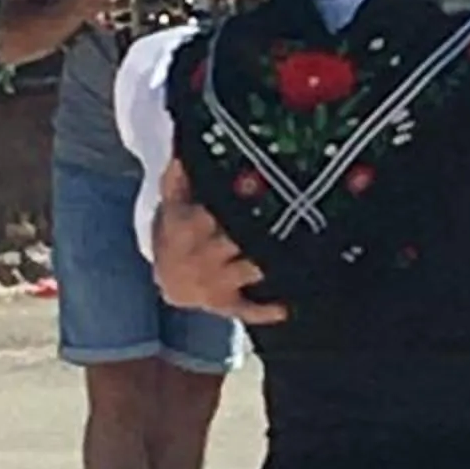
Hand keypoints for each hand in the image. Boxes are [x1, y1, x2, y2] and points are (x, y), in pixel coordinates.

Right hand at [153, 158, 286, 325]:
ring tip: (300, 250)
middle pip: (235, 241)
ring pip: (248, 271)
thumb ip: (176, 182)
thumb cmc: (174, 236)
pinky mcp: (226, 305)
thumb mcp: (170, 207)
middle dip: (257, 232)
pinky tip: (285, 307)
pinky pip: (247, 310)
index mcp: (186, 228)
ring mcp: (215, 282)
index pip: (210, 212)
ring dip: (268, 263)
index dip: (233, 202)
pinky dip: (266, 311)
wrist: (169, 280)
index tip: (256, 188)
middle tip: (288, 217)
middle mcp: (201, 257)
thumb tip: (182, 157)